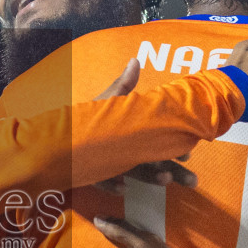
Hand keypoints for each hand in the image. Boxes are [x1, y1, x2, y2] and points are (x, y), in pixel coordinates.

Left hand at [91, 59, 197, 194]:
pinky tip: (122, 187)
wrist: (54, 136)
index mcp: (131, 134)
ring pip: (136, 173)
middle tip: (193, 181)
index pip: (158, 143)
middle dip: (174, 171)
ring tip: (164, 180)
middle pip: (153, 162)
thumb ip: (123, 86)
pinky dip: (112, 185)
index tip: (189, 154)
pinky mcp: (91, 176)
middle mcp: (124, 151)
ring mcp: (109, 165)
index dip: (175, 149)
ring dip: (152, 177)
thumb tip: (135, 59)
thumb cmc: (86, 118)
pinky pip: (103, 182)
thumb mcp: (109, 101)